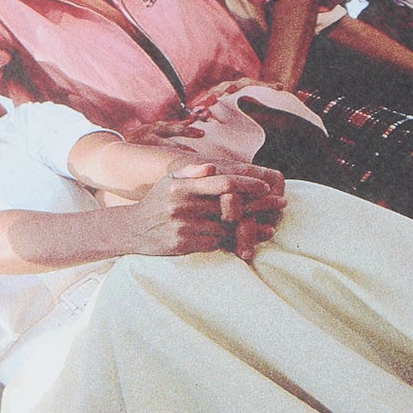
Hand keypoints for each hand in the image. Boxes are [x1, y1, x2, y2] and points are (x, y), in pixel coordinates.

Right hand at [109, 162, 285, 262]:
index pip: (223, 182)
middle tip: (280, 203)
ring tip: (271, 228)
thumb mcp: (170, 180)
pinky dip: (233, 242)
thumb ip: (192, 171)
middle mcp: (183, 205)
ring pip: (227, 227)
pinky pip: (215, 243)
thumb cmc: (158, 202)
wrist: (132, 230)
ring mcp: (184, 226)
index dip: (248, 184)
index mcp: (182, 185)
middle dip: (259, 204)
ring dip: (251, 228)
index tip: (266, 186)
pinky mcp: (184, 245)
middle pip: (231, 205)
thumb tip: (213, 168)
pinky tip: (248, 241)